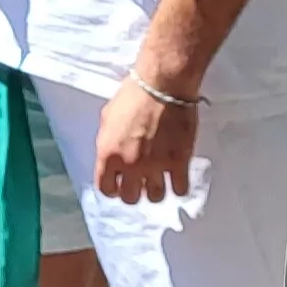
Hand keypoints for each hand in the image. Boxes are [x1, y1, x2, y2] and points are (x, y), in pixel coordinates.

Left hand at [89, 76, 200, 203]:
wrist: (162, 87)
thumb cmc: (132, 96)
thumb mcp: (107, 118)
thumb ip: (108, 141)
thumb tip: (111, 155)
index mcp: (108, 154)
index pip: (105, 188)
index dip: (112, 189)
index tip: (118, 186)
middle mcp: (130, 165)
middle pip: (130, 198)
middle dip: (134, 192)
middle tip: (140, 183)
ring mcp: (155, 166)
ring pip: (155, 197)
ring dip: (156, 191)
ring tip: (158, 181)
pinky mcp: (179, 163)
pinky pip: (180, 189)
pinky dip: (179, 187)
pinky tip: (177, 179)